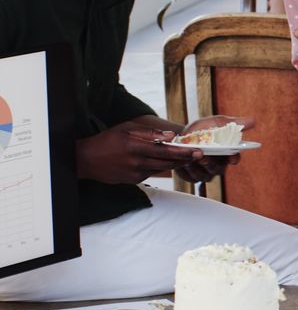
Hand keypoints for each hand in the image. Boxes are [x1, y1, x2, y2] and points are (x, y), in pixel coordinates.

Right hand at [76, 121, 195, 183]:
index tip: (198, 151)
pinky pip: (152, 173)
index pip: (166, 151)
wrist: (86, 160)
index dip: (184, 152)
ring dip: (176, 163)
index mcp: (136, 146)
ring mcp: (135, 173)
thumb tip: (170, 136)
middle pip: (168, 162)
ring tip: (187, 157)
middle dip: (185, 158)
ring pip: (162, 168)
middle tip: (200, 154)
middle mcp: (137, 162)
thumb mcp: (127, 129)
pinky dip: (161, 167)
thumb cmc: (108, 140)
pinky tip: (166, 161)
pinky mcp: (134, 180)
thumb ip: (150, 133)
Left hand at [174, 115, 254, 182]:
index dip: (233, 159)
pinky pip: (190, 178)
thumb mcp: (218, 122)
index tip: (231, 158)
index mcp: (227, 153)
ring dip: (196, 167)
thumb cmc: (204, 129)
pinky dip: (185, 170)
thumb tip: (253, 121)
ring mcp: (205, 172)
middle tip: (204, 156)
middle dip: (211, 163)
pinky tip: (181, 161)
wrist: (183, 135)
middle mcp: (218, 165)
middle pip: (218, 169)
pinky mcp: (192, 176)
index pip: (234, 158)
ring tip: (188, 158)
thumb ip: (233, 123)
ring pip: (204, 175)